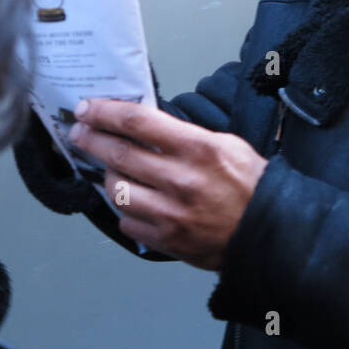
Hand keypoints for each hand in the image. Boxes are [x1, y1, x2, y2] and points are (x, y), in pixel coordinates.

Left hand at [67, 98, 266, 269]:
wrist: (269, 231)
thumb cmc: (250, 185)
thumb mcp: (226, 144)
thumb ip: (185, 136)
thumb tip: (147, 127)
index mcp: (198, 149)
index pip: (138, 122)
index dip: (105, 112)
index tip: (88, 108)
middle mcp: (180, 180)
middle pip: (118, 153)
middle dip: (91, 139)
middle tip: (80, 132)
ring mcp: (170, 213)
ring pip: (116, 190)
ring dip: (108, 176)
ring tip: (112, 170)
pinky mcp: (166, 240)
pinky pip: (127, 222)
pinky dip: (126, 210)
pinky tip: (135, 203)